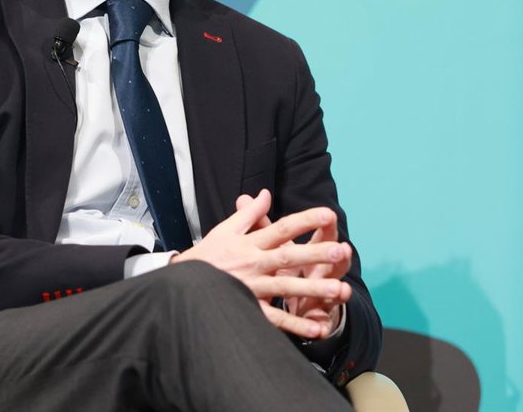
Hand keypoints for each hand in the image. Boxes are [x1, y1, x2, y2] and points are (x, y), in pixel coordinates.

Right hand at [170, 189, 350, 338]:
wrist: (182, 282)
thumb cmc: (208, 254)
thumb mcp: (226, 229)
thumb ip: (250, 213)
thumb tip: (265, 193)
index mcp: (250, 242)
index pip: (282, 227)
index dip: (305, 220)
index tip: (328, 214)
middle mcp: (253, 263)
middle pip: (288, 256)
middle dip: (315, 254)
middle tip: (340, 251)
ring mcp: (252, 286)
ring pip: (285, 286)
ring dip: (312, 289)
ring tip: (339, 290)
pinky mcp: (249, 307)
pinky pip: (274, 317)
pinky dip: (296, 325)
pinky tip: (318, 329)